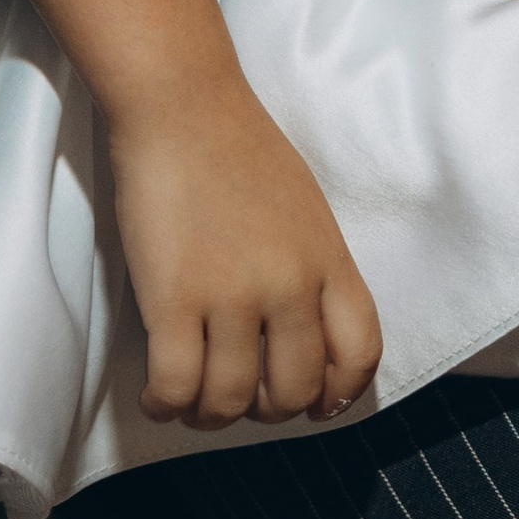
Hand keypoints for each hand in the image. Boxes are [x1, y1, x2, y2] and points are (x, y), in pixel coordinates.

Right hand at [110, 72, 380, 427]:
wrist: (183, 104)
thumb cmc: (240, 149)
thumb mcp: (306, 210)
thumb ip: (314, 270)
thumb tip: (305, 337)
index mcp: (329, 259)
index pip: (360, 353)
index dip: (337, 395)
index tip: (313, 404)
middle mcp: (290, 284)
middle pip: (294, 393)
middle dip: (264, 410)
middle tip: (237, 392)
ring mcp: (233, 293)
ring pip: (231, 402)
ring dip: (208, 414)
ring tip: (191, 397)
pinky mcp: (174, 298)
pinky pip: (177, 388)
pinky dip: (165, 405)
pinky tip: (158, 393)